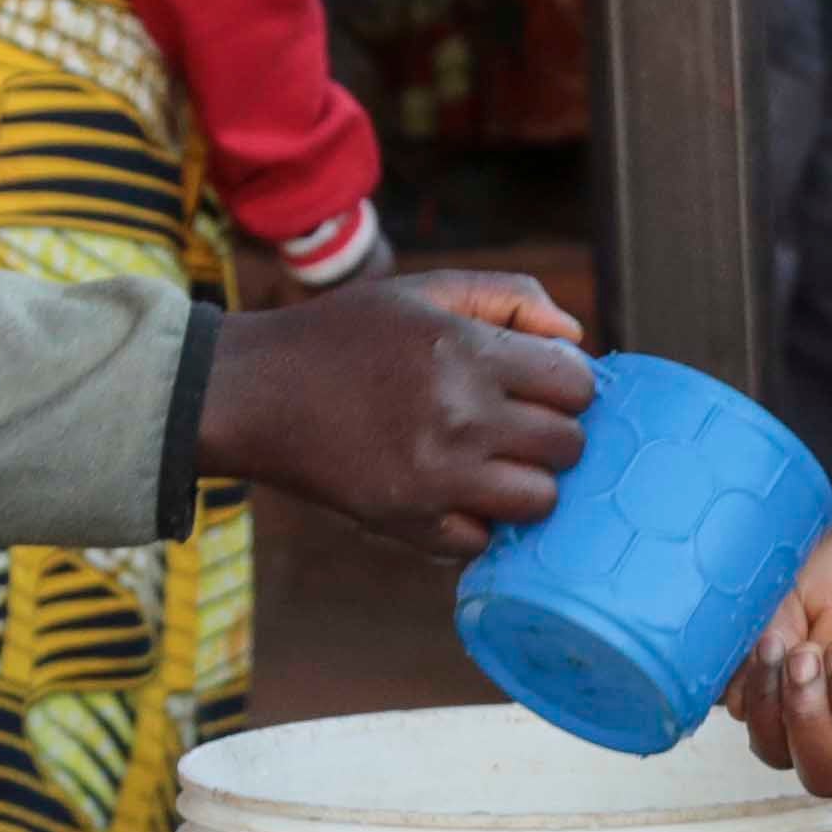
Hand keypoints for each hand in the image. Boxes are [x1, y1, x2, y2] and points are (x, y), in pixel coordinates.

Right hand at [196, 270, 594, 556]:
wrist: (253, 394)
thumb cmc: (344, 336)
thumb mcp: (423, 292)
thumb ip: (509, 296)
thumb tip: (577, 335)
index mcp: (467, 350)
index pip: (578, 384)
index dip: (567, 385)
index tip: (541, 386)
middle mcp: (460, 415)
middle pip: (569, 446)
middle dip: (553, 434)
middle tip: (516, 425)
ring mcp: (436, 476)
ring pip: (540, 501)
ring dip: (526, 483)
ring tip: (491, 462)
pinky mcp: (407, 523)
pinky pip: (484, 540)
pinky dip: (476, 522)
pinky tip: (452, 492)